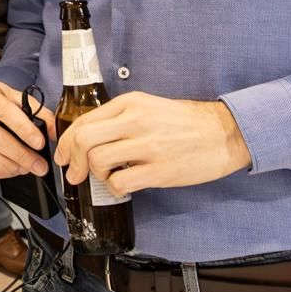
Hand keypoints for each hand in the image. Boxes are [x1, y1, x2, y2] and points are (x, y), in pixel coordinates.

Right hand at [0, 78, 53, 178]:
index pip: (1, 109)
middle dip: (19, 153)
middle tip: (38, 164)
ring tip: (24, 168)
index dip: (22, 128)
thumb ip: (38, 112)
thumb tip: (53, 132)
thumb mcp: (16, 98)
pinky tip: (9, 170)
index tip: (39, 143)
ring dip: (6, 165)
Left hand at [55, 92, 251, 195]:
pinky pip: (120, 181)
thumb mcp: (149, 107)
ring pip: (97, 160)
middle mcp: (135, 121)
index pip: (83, 121)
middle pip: (84, 140)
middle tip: (73, 173)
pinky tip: (122, 186)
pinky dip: (115, 188)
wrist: (226, 133)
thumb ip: (120, 117)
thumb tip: (90, 137)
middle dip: (71, 160)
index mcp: (129, 103)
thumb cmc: (186, 122)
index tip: (64, 156)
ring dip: (94, 174)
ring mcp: (147, 146)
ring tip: (105, 177)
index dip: (67, 142)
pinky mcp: (160, 170)